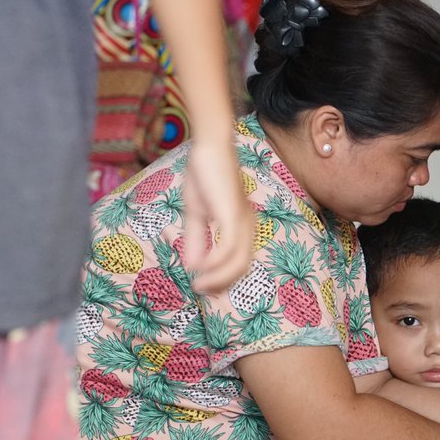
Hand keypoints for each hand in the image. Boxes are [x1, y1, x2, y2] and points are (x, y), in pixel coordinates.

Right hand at [181, 137, 254, 292]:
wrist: (208, 148)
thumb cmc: (204, 175)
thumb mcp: (196, 213)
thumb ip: (196, 239)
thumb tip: (191, 266)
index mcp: (242, 226)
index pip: (239, 263)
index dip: (222, 280)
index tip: (203, 288)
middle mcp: (247, 226)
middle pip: (242, 268)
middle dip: (221, 284)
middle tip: (201, 291)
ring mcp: (242, 221)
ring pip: (237, 262)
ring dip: (217, 278)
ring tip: (198, 284)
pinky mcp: (232, 215)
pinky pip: (228, 248)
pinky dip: (215, 262)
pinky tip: (199, 267)